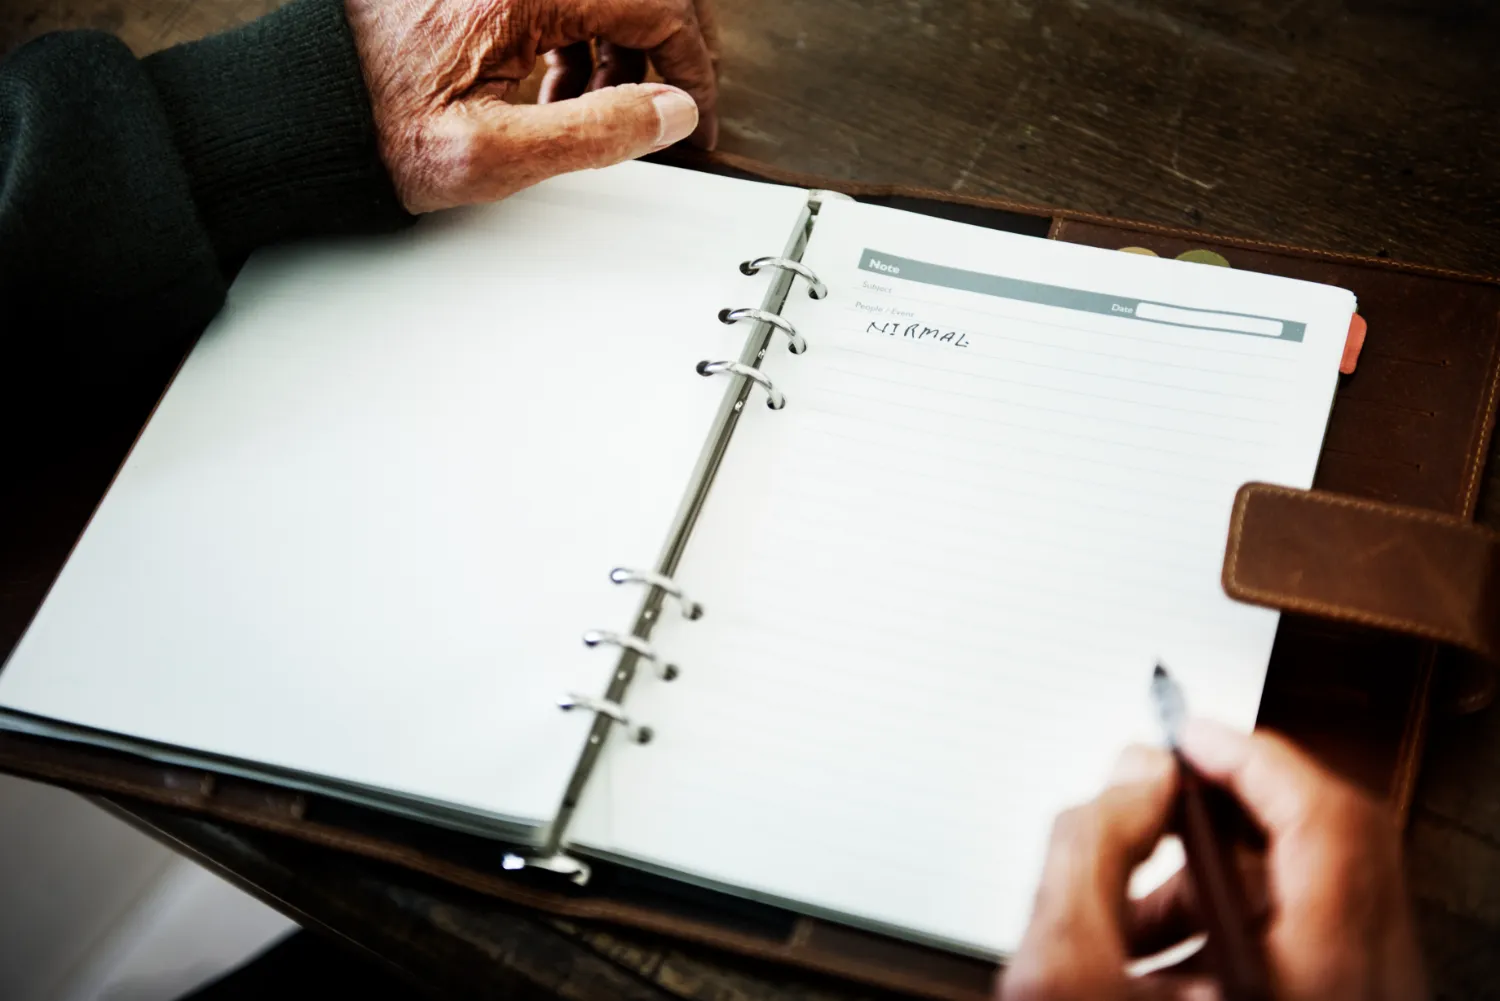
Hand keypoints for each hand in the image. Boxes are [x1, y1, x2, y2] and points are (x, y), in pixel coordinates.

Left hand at [345, 0, 718, 212]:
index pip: (655, 6)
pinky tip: (547, 89)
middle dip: (653, 56)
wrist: (297, 113)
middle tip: (653, 112)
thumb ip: (596, 133)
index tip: (692, 114)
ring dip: (610, 50)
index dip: (689, 67)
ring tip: (582, 112)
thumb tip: (668, 112)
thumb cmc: (372, 132)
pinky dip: (570, 37)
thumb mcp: (494, 156)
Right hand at [1000, 722, 1426, 1000]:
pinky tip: (1154, 954)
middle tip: (1162, 796)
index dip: (1249, 755)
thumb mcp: (1062, 973)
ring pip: (1312, 904)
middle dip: (1226, 815)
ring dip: (1218, 879)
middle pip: (1327, 852)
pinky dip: (1230, 930)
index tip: (1189, 734)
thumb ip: (1088, 850)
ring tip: (1135, 901)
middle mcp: (1358, 996)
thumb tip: (1131, 777)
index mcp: (1314, 981)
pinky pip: (1302, 950)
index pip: (1324, 818)